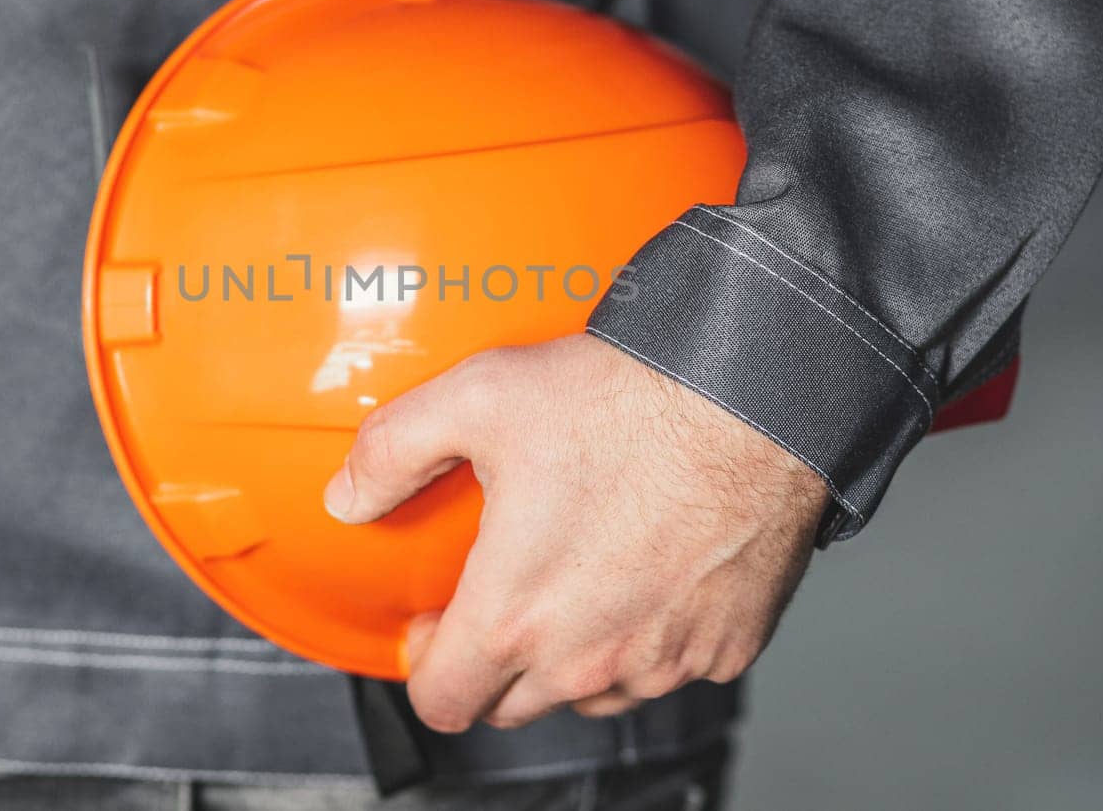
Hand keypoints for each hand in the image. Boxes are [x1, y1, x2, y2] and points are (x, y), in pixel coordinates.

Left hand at [323, 333, 829, 731]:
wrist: (754, 398)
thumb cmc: (624, 399)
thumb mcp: (477, 397)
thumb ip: (393, 451)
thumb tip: (348, 496)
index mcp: (514, 614)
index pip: (441, 701)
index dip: (425, 665)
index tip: (435, 622)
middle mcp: (587, 659)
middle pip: (512, 705)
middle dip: (494, 659)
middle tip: (504, 587)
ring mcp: (662, 661)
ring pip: (592, 692)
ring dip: (572, 654)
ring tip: (578, 573)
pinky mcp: (726, 647)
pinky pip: (669, 666)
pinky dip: (650, 637)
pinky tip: (649, 568)